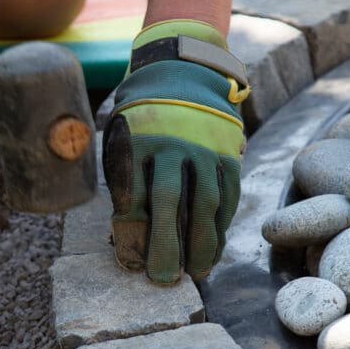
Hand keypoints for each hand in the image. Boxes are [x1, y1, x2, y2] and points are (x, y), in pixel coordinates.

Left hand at [102, 20, 248, 283]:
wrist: (183, 70)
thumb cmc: (141, 114)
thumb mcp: (120, 133)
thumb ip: (122, 176)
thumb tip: (125, 230)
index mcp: (138, 139)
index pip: (134, 194)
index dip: (132, 233)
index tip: (131, 262)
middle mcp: (173, 143)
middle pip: (169, 203)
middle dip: (166, 245)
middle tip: (162, 279)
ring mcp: (206, 147)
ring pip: (205, 203)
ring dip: (201, 243)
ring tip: (195, 272)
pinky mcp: (229, 152)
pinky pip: (228, 195)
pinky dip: (222, 225)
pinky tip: (214, 248)